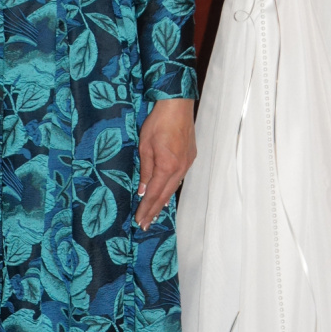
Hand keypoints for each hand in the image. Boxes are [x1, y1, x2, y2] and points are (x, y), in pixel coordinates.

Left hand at [135, 98, 195, 229]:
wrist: (177, 106)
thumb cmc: (158, 124)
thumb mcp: (145, 146)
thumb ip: (146, 170)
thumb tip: (144, 191)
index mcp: (167, 167)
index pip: (155, 194)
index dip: (146, 209)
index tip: (140, 221)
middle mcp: (180, 169)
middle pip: (165, 195)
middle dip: (154, 211)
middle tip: (146, 225)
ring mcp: (187, 164)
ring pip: (173, 188)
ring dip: (163, 202)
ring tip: (154, 215)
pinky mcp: (190, 157)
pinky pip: (179, 179)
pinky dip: (171, 189)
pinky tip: (166, 194)